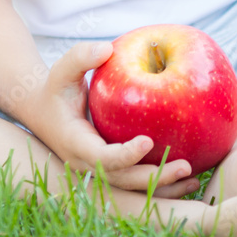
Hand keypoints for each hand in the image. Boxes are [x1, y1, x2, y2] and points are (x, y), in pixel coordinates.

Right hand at [19, 41, 199, 196]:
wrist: (44, 110)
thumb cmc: (58, 86)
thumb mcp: (63, 69)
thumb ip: (81, 56)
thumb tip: (107, 49)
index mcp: (76, 143)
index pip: (101, 157)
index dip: (124, 154)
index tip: (148, 141)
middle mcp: (88, 163)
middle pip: (123, 180)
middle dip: (154, 178)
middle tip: (184, 166)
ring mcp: (100, 170)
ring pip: (132, 187)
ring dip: (162, 186)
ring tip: (193, 178)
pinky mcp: (111, 168)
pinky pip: (136, 180)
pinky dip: (160, 181)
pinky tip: (188, 176)